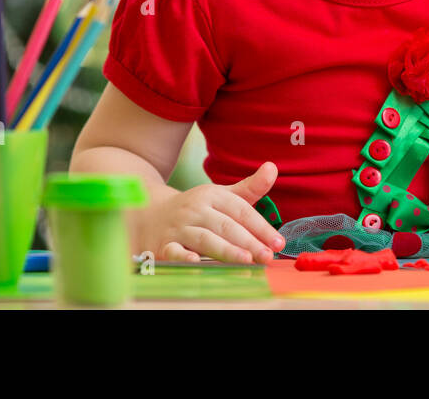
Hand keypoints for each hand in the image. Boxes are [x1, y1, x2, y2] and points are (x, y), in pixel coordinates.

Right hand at [130, 161, 285, 263]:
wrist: (151, 215)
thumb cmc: (197, 209)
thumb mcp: (222, 196)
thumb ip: (249, 188)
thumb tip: (273, 167)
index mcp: (213, 195)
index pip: (241, 211)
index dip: (261, 227)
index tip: (278, 243)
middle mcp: (196, 209)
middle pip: (226, 226)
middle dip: (249, 241)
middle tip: (268, 256)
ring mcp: (179, 227)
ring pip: (205, 238)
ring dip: (226, 250)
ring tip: (246, 259)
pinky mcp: (164, 245)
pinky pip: (174, 251)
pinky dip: (184, 256)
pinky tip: (197, 261)